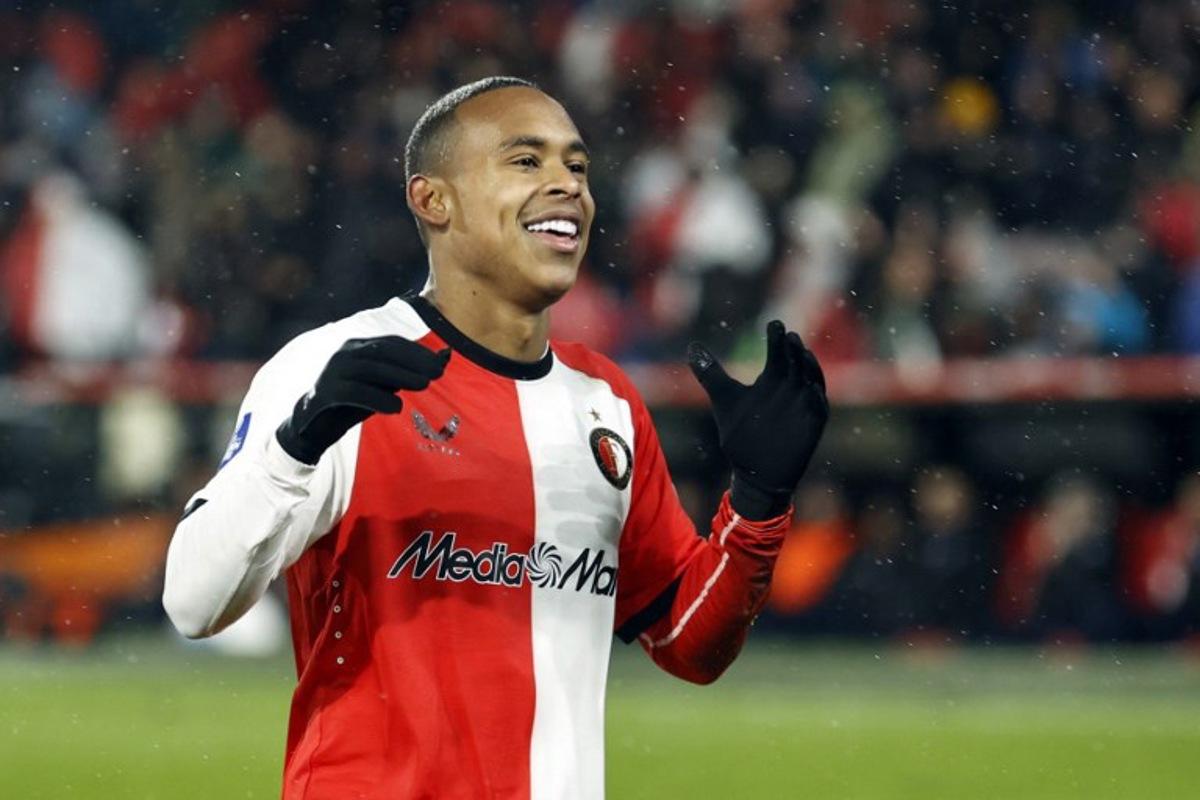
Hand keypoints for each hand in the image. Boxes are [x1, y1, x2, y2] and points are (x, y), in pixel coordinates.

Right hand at [276, 336, 450, 463]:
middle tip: (436, 374)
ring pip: (370, 368)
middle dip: (412, 361)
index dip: (417, 352)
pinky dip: (377, 398)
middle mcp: (345, 354)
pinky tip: (396, 407)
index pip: (391, 343)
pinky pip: (354, 392)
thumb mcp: (384, 384)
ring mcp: (333, 372)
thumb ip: (409, 370)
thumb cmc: (355, 400)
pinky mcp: (325, 393)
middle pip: (382, 351)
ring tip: (424, 385)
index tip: (440, 363)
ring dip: (400, 376)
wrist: (314, 424)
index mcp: (358, 346)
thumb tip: (446, 356)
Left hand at [688, 321, 828, 518]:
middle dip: (794, 349)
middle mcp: (791, 388)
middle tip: (789, 335)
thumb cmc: (741, 433)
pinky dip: (817, 398)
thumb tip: (691, 346)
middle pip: (796, 362)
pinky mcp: (811, 426)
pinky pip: (819, 408)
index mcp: (773, 378)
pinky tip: (813, 389)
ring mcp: (803, 406)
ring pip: (811, 380)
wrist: (754, 471)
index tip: (774, 324)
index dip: (777, 338)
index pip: (778, 352)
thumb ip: (710, 372)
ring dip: (809, 367)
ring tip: (803, 353)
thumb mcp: (724, 399)